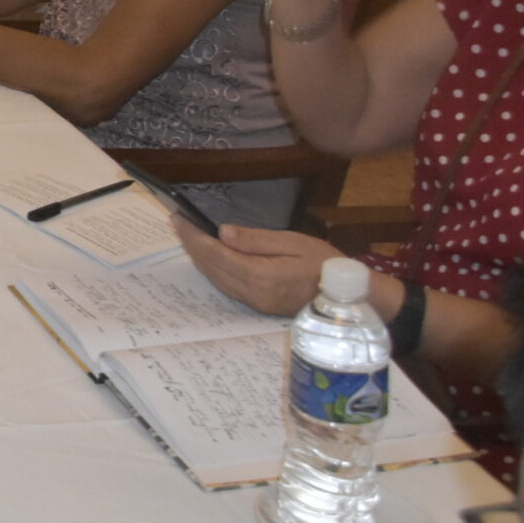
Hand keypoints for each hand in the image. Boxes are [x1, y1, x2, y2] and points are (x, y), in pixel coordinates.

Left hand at [173, 218, 335, 315]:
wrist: (347, 295)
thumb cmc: (324, 263)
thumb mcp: (293, 242)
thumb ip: (256, 240)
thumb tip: (222, 232)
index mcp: (260, 275)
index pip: (215, 253)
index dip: (193, 235)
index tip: (178, 217)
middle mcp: (253, 293)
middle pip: (211, 266)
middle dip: (190, 244)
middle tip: (176, 222)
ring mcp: (255, 302)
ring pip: (215, 278)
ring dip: (198, 257)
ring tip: (186, 236)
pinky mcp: (259, 305)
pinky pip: (227, 286)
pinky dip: (212, 269)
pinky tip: (207, 256)